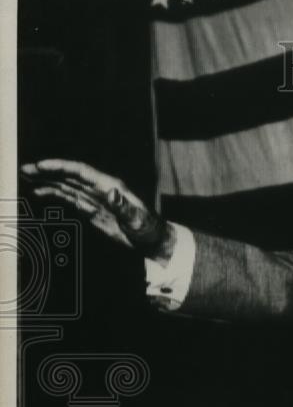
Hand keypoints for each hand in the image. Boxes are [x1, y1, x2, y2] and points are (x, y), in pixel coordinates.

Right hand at [21, 158, 173, 260]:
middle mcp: (100, 189)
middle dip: (48, 172)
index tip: (42, 166)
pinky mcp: (92, 210)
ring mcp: (95, 199)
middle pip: (70, 176)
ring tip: (28, 178)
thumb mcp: (137, 218)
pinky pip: (71, 199)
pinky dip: (55, 194)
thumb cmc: (148, 228)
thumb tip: (111, 192)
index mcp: (110, 186)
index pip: (81, 172)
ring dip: (48, 181)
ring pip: (67, 186)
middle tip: (26, 169)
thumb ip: (123, 206)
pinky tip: (42, 192)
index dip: (61, 167)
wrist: (152, 240)